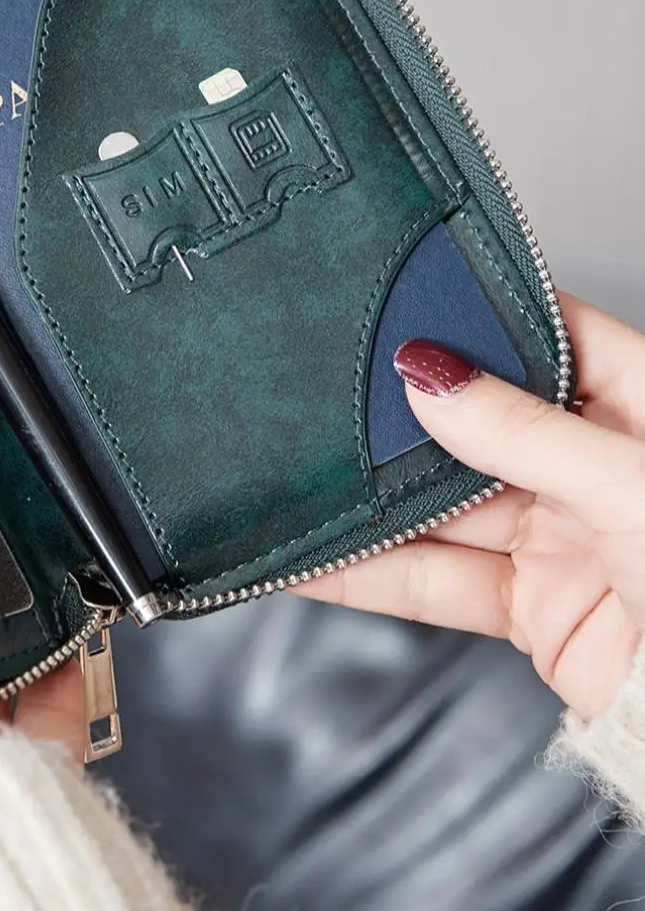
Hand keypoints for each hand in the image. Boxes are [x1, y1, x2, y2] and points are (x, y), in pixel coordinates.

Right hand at [294, 293, 644, 721]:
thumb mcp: (632, 487)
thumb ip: (527, 433)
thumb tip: (433, 374)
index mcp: (643, 411)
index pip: (555, 337)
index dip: (482, 315)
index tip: (405, 302)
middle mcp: (596, 468)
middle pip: (482, 424)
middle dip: (405, 414)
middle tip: (327, 391)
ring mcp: (562, 538)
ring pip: (446, 507)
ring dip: (374, 500)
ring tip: (301, 475)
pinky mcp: (532, 609)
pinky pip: (437, 582)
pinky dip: (371, 575)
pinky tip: (314, 557)